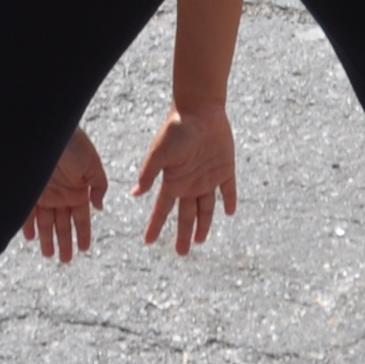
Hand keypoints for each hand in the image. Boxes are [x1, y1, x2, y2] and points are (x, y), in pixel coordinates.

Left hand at [25, 130, 111, 262]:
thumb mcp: (92, 165)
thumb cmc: (74, 145)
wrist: (48, 131)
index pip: (81, 219)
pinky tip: (31, 237)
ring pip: (46, 223)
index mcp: (78, 192)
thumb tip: (100, 207)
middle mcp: (62, 196)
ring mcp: (45, 194)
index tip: (84, 249)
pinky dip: (29, 225)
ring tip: (49, 255)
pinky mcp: (31, 191)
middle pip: (63, 225)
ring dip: (47, 239)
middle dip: (64, 243)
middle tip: (65, 261)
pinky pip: (29, 213)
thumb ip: (99, 186)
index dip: (83, 234)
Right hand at [135, 106, 238, 254]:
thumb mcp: (159, 153)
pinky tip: (229, 212)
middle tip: (182, 253)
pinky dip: (229, 201)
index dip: (156, 226)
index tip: (148, 242)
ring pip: (206, 208)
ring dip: (204, 224)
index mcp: (173, 181)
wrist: (200, 110)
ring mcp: (207, 177)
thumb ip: (149, 173)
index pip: (163, 210)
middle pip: (186, 215)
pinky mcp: (224, 168)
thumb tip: (135, 193)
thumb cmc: (177, 129)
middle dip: (183, 235)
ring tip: (200, 241)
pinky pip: (228, 189)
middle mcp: (189, 183)